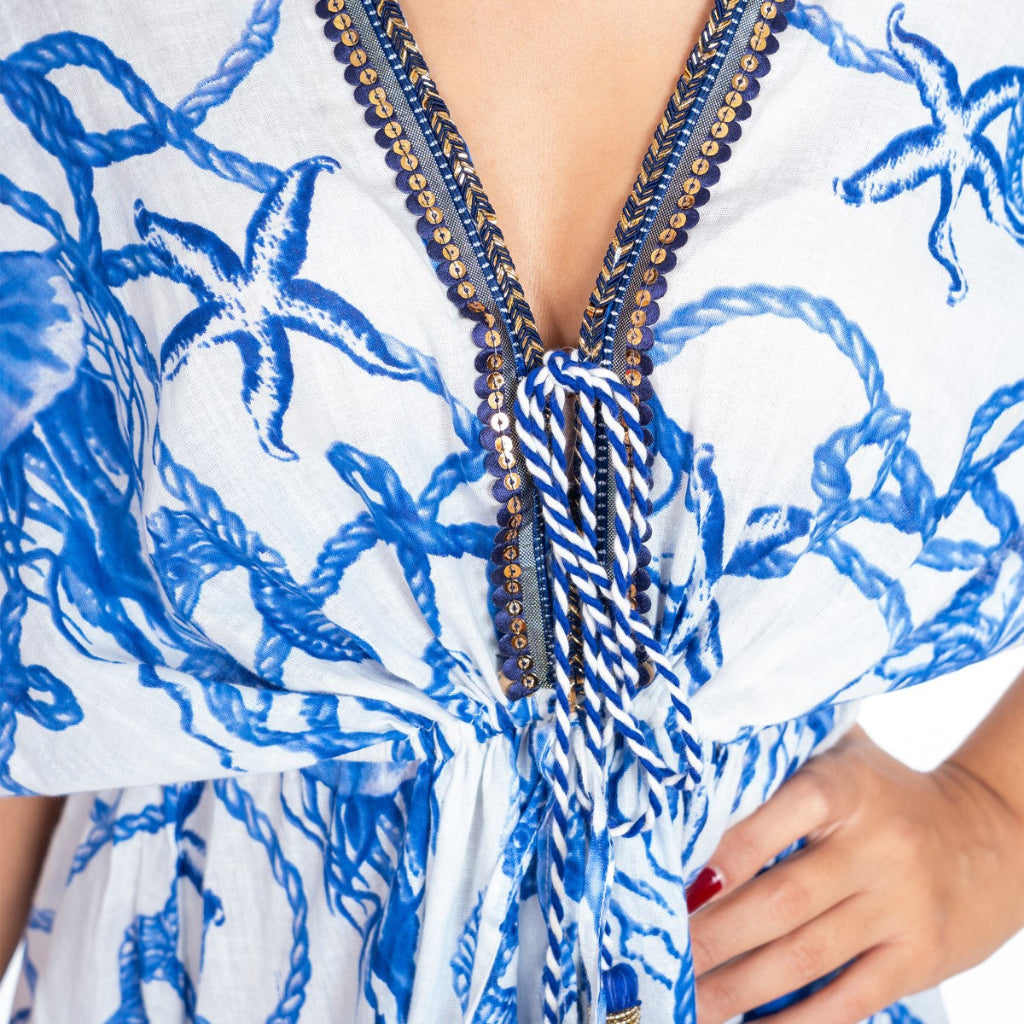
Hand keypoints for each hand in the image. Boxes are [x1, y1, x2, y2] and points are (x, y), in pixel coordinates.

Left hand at [686, 724, 1023, 1022]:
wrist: (991, 833)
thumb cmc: (887, 790)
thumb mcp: (845, 753)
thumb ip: (786, 752)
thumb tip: (705, 746)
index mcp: (849, 786)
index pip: (785, 813)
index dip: (733, 851)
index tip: (686, 883)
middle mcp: (876, 847)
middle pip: (783, 899)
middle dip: (717, 934)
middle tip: (667, 951)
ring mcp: (900, 906)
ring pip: (807, 955)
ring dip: (742, 985)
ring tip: (693, 998)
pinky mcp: (918, 957)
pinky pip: (851, 998)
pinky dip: (800, 1021)